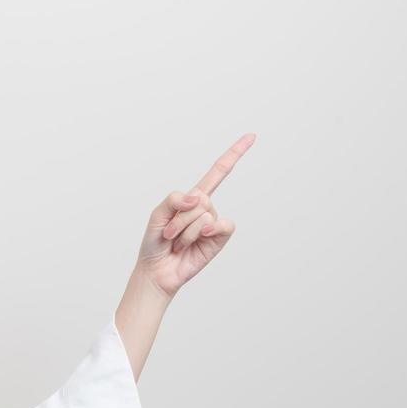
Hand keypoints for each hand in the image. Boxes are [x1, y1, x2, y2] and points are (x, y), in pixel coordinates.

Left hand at [137, 133, 255, 298]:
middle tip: (169, 234)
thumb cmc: (155, 243)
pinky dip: (207, 231)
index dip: (234, 154)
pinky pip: (221, 226)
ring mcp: (214, 223)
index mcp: (192, 198)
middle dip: (179, 218)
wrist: (157, 271)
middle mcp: (206, 208)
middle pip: (200, 199)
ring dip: (185, 230)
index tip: (252, 136)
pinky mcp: (219, 239)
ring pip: (204, 214)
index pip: (218, 172)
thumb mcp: (156, 215)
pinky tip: (198, 241)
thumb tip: (198, 197)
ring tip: (177, 242)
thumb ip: (173, 199)